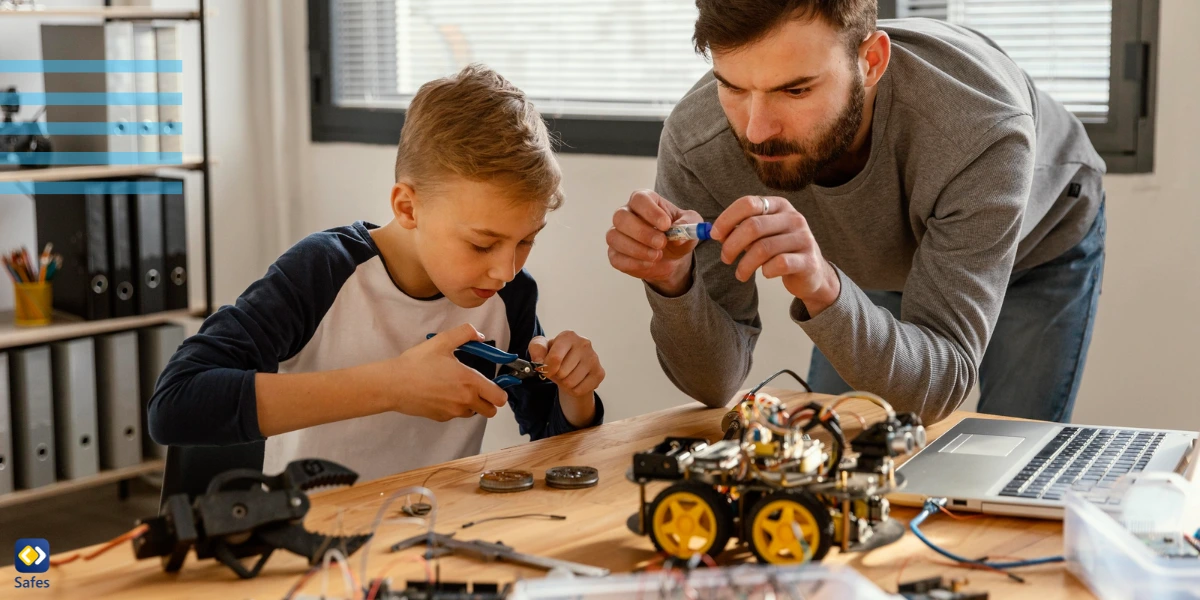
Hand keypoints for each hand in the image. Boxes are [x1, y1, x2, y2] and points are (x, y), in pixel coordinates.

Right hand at [361, 323, 507, 421]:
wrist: (392, 384)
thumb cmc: (416, 363)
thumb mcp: (442, 341)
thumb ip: (466, 334)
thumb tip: (479, 335)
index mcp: (469, 382)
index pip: (499, 397)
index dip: (500, 390)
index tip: (494, 382)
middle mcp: (464, 400)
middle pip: (491, 410)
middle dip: (489, 400)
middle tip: (478, 386)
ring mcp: (452, 412)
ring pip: (473, 413)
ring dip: (471, 403)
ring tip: (455, 387)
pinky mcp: (441, 418)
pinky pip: (455, 414)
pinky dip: (454, 407)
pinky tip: (441, 393)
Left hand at [529, 330, 602, 425]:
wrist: (572, 364)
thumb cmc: (555, 354)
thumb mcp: (541, 348)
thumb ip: (537, 349)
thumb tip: (540, 362)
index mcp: (568, 336)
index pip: (555, 358)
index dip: (547, 369)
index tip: (546, 369)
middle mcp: (584, 344)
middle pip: (562, 373)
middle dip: (557, 376)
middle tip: (559, 370)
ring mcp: (594, 358)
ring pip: (571, 383)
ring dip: (565, 383)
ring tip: (567, 375)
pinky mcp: (599, 372)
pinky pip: (580, 390)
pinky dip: (574, 390)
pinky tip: (576, 380)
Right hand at [607, 189, 702, 296]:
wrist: (672, 257)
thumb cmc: (678, 234)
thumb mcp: (690, 225)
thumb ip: (688, 225)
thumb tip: (678, 236)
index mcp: (644, 201)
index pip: (639, 199)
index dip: (651, 212)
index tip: (666, 225)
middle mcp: (626, 214)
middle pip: (621, 217)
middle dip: (642, 232)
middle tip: (661, 243)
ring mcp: (617, 234)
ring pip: (614, 237)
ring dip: (638, 249)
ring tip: (657, 255)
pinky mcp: (614, 253)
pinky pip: (616, 258)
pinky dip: (634, 263)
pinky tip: (649, 263)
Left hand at [710, 195, 840, 314]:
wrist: (812, 273)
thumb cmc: (780, 251)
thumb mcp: (763, 234)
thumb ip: (742, 229)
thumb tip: (715, 232)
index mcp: (779, 206)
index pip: (748, 203)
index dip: (727, 219)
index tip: (714, 235)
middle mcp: (793, 218)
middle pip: (753, 226)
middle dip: (732, 245)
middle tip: (725, 258)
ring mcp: (803, 238)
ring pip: (763, 248)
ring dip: (745, 264)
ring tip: (740, 273)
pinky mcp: (808, 260)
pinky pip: (779, 264)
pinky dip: (766, 271)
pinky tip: (765, 273)